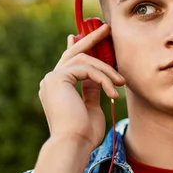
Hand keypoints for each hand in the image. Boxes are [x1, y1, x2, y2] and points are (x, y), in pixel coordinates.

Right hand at [38, 24, 124, 152]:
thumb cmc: (84, 133)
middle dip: (92, 39)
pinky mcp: (58, 78)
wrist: (73, 143)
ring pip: (85, 61)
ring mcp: (52, 79)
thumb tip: (96, 79)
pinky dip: (103, 78)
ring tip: (121, 83)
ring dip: (107, 70)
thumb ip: (91, 91)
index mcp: (58, 88)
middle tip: (107, 29)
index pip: (70, 62)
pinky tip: (113, 92)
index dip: (78, 47)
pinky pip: (87, 69)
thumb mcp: (91, 107)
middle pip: (74, 53)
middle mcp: (51, 81)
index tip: (83, 35)